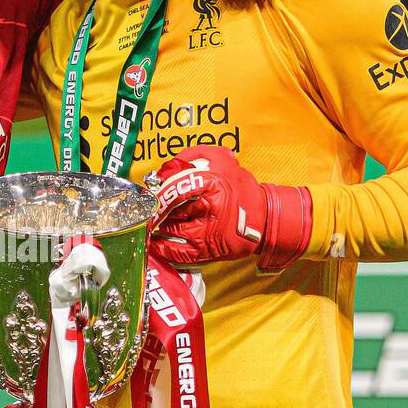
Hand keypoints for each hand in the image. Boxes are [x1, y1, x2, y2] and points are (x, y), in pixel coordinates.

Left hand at [150, 146, 311, 271]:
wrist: (265, 218)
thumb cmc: (241, 187)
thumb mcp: (221, 158)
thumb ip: (192, 155)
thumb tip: (167, 166)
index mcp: (213, 183)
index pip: (176, 186)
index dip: (159, 190)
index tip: (150, 192)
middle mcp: (210, 208)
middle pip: (170, 208)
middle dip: (154, 209)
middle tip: (142, 208)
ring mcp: (207, 232)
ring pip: (169, 230)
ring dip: (154, 227)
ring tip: (145, 223)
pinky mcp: (207, 251)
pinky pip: (177, 252)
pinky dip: (162, 248)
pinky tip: (154, 242)